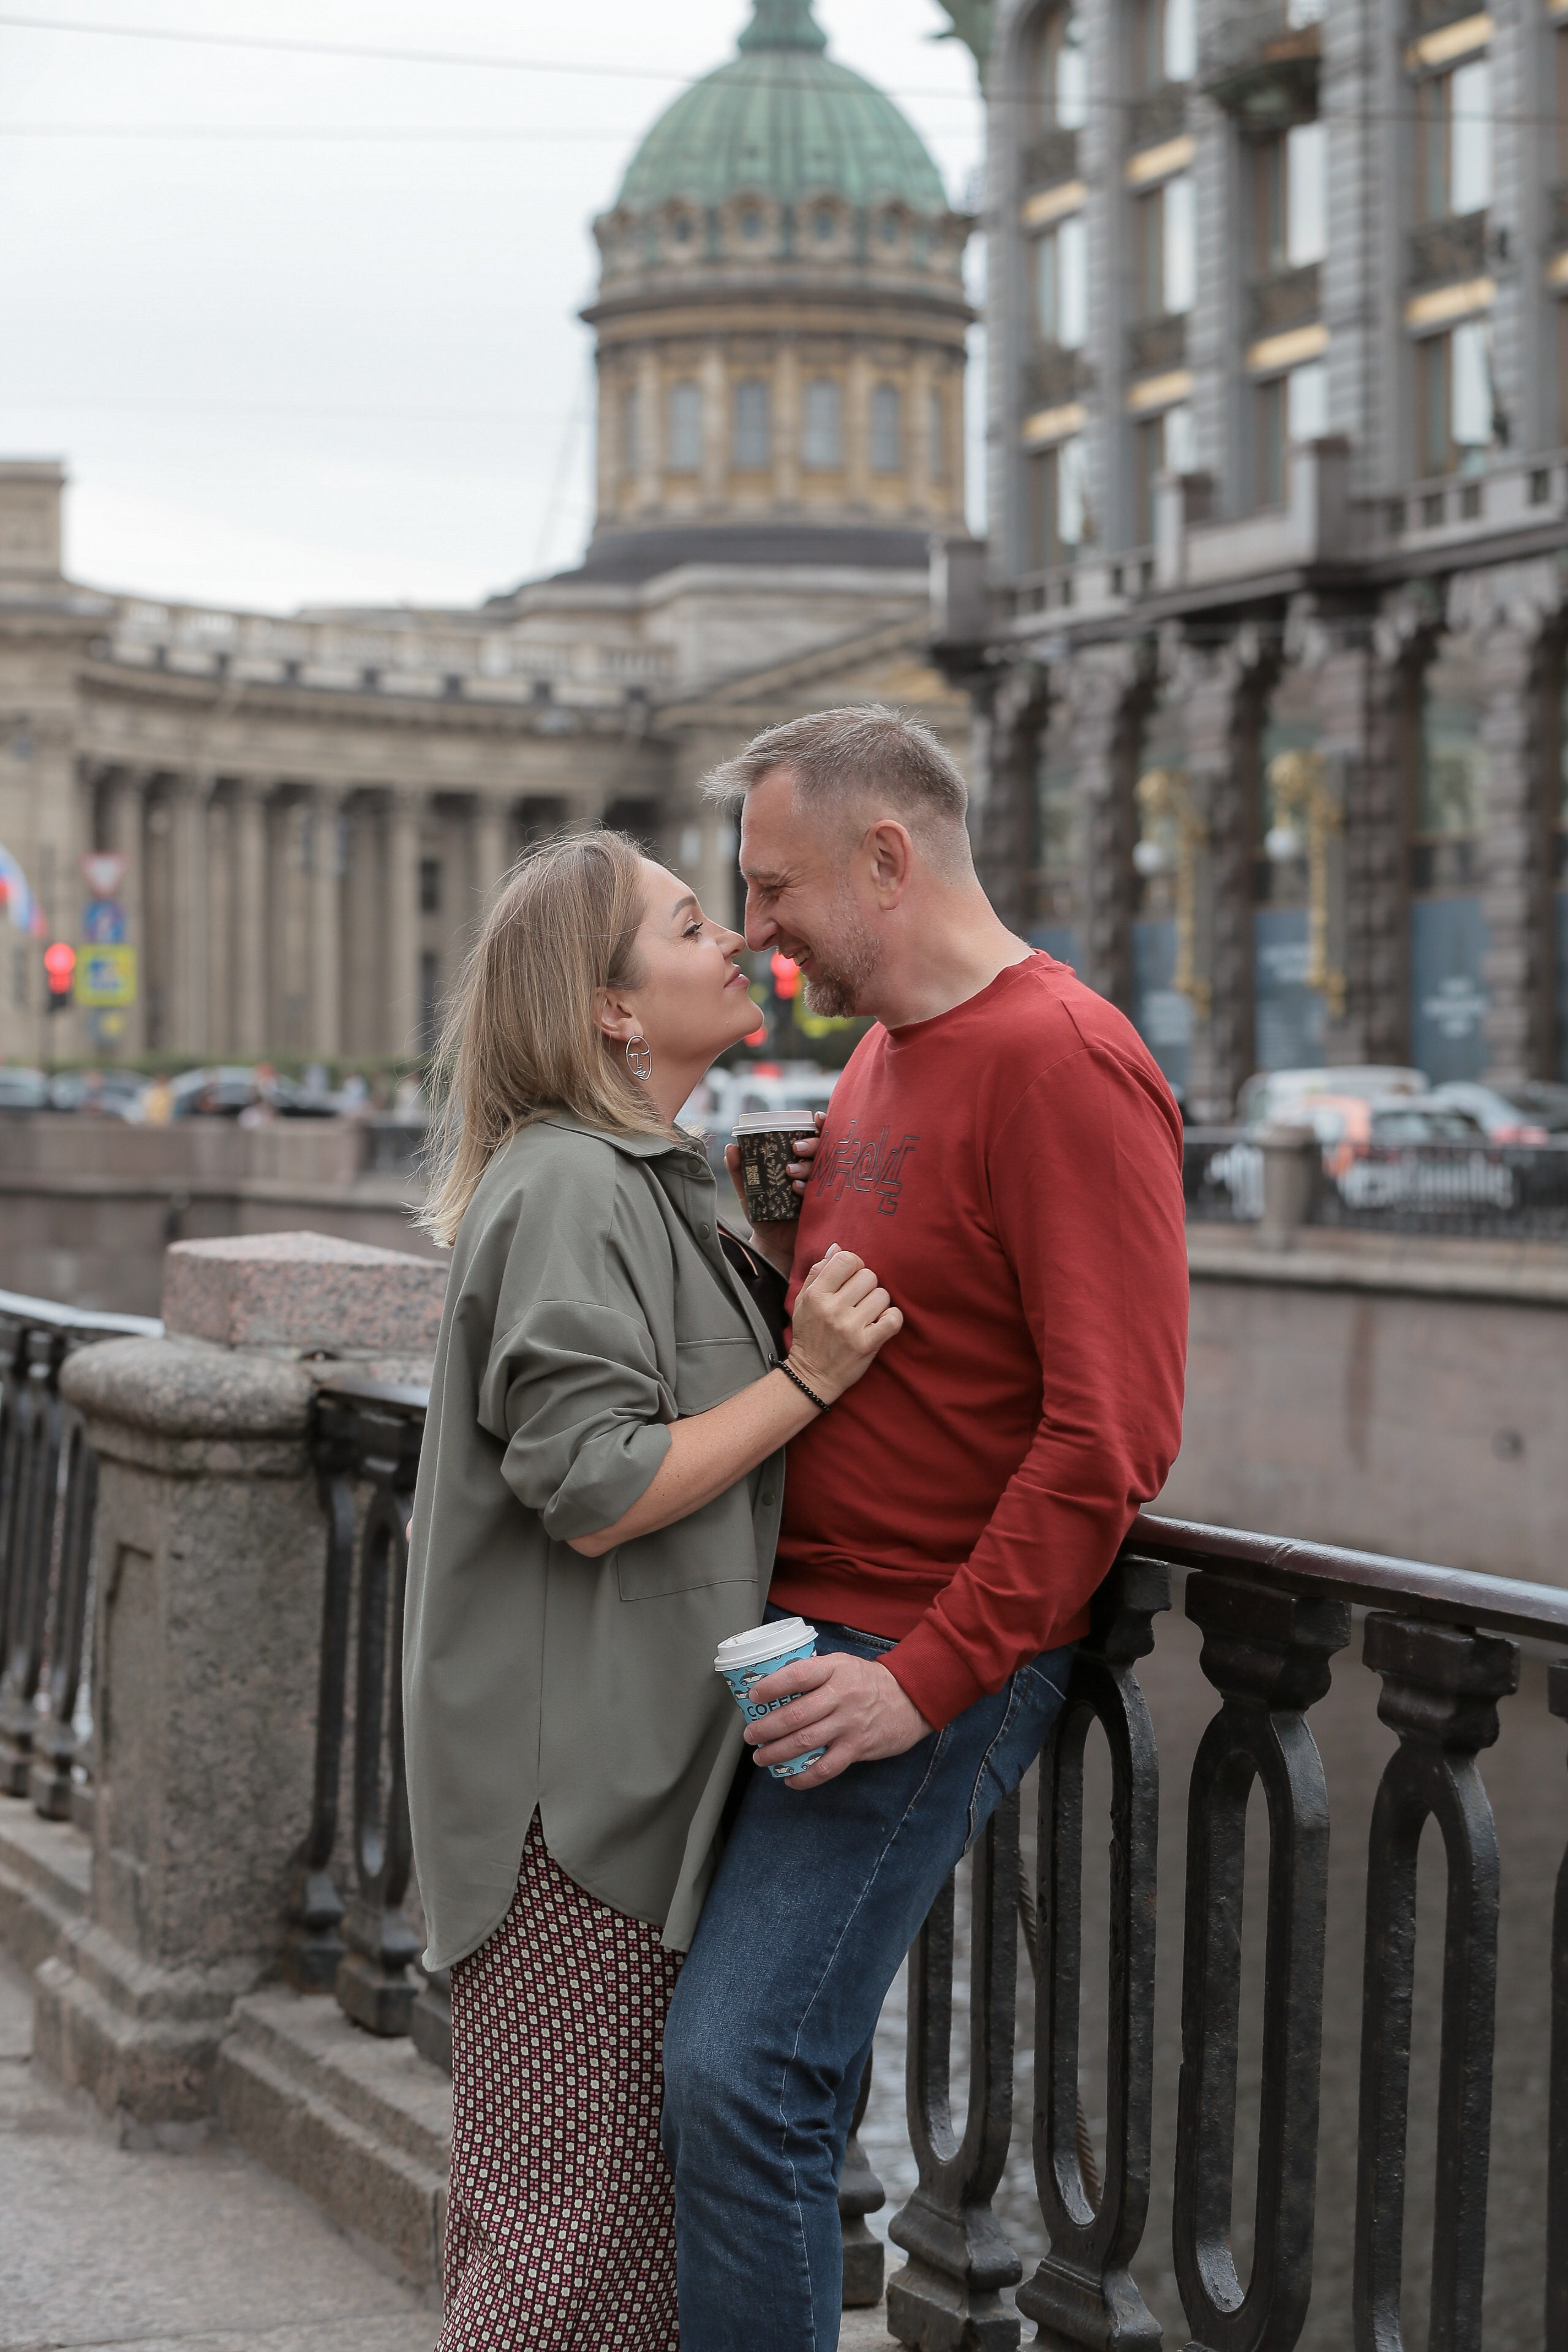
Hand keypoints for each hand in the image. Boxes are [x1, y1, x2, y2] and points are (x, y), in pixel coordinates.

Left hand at [725, 1112, 823, 1275]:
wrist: (771, 1244)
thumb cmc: (762, 1213)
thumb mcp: (748, 1191)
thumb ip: (739, 1171)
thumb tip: (730, 1146)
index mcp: (798, 1161)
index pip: (813, 1137)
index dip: (820, 1124)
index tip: (816, 1118)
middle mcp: (812, 1171)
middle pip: (823, 1148)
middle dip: (813, 1144)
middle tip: (796, 1149)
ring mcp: (820, 1188)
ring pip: (825, 1168)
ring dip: (809, 1165)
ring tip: (790, 1173)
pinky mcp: (822, 1206)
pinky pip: (823, 1192)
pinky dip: (809, 1187)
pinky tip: (797, 1190)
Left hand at [744, 1652, 931, 1786]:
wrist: (911, 1699)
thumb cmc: (868, 1681)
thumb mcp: (843, 1664)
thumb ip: (815, 1673)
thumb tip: (774, 1686)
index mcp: (835, 1670)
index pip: (798, 1676)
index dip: (772, 1687)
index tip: (753, 1696)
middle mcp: (841, 1696)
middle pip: (796, 1715)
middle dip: (766, 1728)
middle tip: (750, 1735)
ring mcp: (850, 1724)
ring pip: (806, 1742)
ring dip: (777, 1752)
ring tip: (761, 1757)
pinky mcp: (857, 1748)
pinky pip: (826, 1768)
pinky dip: (804, 1777)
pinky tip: (789, 1779)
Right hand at [786, 1248, 901, 1403]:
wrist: (811, 1376)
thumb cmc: (809, 1335)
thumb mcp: (803, 1302)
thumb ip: (818, 1273)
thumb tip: (837, 1248)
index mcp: (816, 1295)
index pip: (847, 1260)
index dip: (855, 1266)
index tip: (853, 1279)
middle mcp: (832, 1308)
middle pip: (869, 1276)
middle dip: (867, 1287)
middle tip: (859, 1302)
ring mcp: (850, 1327)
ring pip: (882, 1295)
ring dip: (878, 1305)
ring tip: (867, 1315)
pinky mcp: (867, 1344)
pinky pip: (894, 1318)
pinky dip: (892, 1319)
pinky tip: (881, 1324)